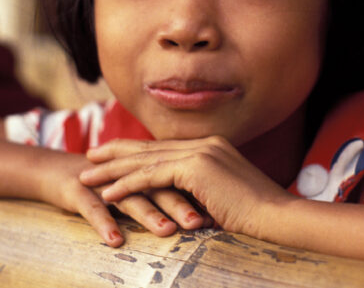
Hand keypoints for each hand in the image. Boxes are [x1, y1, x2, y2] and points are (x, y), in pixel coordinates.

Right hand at [34, 149, 205, 246]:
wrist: (54, 173)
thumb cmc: (103, 186)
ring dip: (149, 213)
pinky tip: (115, 240)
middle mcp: (127, 172)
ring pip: (130, 197)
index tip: (222, 216)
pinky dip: (104, 223)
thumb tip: (207, 219)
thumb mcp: (137, 190)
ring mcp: (102, 180)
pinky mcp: (77, 190)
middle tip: (203, 223)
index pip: (178, 180)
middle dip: (181, 204)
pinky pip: (92, 208)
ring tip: (167, 231)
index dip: (199, 196)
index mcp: (145, 168)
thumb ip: (166, 198)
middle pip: (159, 186)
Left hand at [79, 136, 292, 238]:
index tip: (110, 154)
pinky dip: (127, 185)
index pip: (163, 147)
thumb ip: (199, 192)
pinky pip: (152, 176)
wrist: (277, 219)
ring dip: (112, 170)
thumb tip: (176, 203)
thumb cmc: (255, 219)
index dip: (135, 151)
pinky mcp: (197, 168)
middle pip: (149, 147)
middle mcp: (204, 143)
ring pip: (145, 160)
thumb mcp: (221, 199)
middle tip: (89, 156)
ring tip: (86, 176)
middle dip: (115, 152)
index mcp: (211, 146)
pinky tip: (108, 194)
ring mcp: (201, 152)